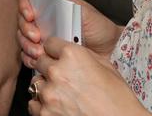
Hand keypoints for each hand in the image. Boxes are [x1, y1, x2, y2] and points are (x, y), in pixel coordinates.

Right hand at [18, 0, 122, 68]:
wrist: (110, 51)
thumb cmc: (100, 28)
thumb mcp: (86, 11)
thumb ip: (68, 1)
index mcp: (53, 8)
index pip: (30, 0)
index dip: (25, 6)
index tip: (31, 15)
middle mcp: (46, 22)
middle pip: (23, 21)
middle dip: (26, 29)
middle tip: (37, 36)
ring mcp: (45, 39)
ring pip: (24, 39)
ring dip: (27, 45)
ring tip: (40, 51)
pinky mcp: (47, 56)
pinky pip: (30, 57)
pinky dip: (30, 58)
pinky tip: (38, 59)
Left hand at [29, 37, 146, 115]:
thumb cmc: (118, 99)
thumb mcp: (105, 66)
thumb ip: (82, 55)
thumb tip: (69, 53)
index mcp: (72, 55)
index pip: (49, 43)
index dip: (55, 51)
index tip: (58, 56)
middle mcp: (57, 72)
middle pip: (41, 62)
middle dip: (50, 68)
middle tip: (64, 79)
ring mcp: (49, 94)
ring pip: (36, 83)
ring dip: (46, 87)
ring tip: (63, 95)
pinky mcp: (44, 113)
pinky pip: (34, 104)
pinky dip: (43, 105)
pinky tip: (58, 107)